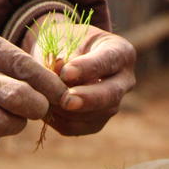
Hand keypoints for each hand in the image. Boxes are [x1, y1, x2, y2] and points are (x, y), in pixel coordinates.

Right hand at [0, 0, 67, 151]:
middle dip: (38, 108)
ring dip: (15, 125)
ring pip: (3, 126)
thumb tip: (51, 84)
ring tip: (10, 115)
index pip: (28, 70)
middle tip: (36, 107)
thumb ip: (10, 58)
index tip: (64, 96)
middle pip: (20, 100)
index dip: (53, 87)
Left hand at [25, 15, 135, 135]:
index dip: (87, 68)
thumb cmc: (65, 42)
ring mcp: (114, 104)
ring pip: (95, 116)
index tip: (66, 72)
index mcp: (120, 52)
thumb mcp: (63, 41)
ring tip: (44, 99)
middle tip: (66, 100)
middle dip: (86, 99)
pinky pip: (79, 128)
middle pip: (111, 95)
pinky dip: (60, 121)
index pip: (108, 61)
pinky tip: (45, 109)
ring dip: (67, 111)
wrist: (64, 57)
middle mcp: (124, 80)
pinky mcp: (97, 122)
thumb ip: (62, 58)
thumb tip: (60, 76)